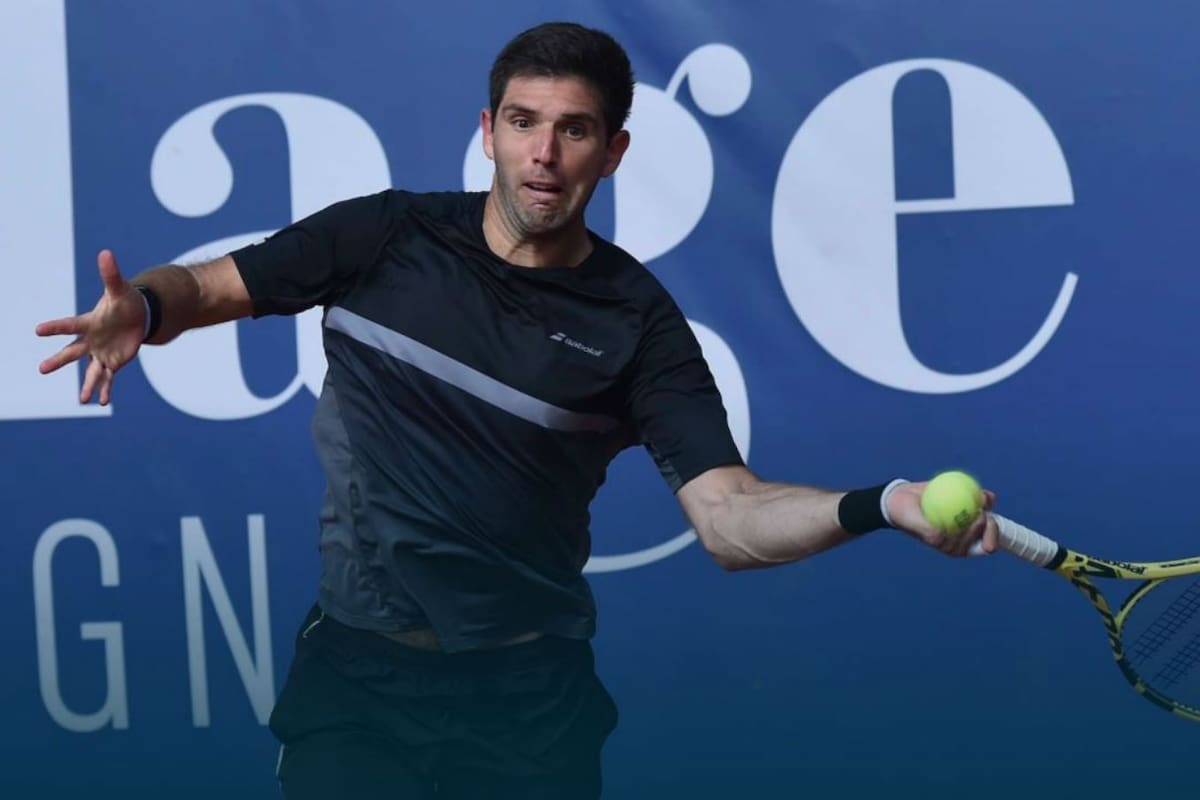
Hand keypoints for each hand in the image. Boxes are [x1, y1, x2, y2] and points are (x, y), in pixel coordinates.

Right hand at [36, 249, 145, 405]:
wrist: (136, 317)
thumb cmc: (124, 302)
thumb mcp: (119, 289)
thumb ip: (111, 274)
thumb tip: (106, 252)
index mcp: (90, 323)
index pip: (70, 325)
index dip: (56, 327)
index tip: (38, 330)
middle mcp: (91, 341)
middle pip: (73, 352)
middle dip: (59, 361)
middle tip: (41, 369)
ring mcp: (101, 353)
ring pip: (91, 371)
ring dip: (87, 385)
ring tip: (82, 399)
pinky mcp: (112, 362)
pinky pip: (108, 378)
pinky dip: (106, 389)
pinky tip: (101, 401)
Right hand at [885, 480, 998, 556]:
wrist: (900, 498)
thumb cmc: (905, 514)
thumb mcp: (912, 522)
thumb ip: (927, 531)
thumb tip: (943, 535)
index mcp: (955, 547)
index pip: (981, 547)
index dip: (987, 537)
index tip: (978, 520)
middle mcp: (964, 537)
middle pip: (989, 535)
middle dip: (992, 524)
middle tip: (980, 509)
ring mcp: (966, 522)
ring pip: (988, 518)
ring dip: (988, 507)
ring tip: (980, 496)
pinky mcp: (967, 507)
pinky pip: (982, 504)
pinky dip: (985, 498)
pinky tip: (983, 493)